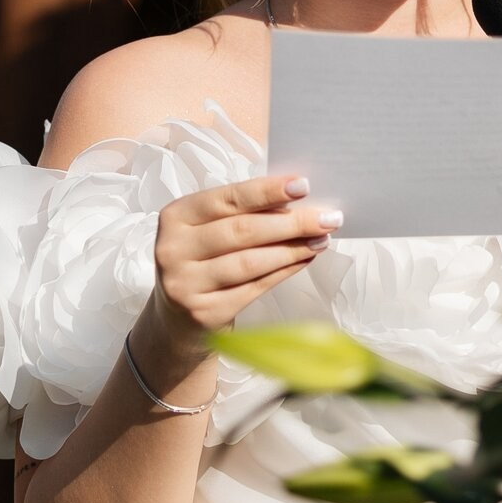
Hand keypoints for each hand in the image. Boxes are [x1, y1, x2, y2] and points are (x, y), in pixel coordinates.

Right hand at [137, 175, 339, 380]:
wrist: (177, 316)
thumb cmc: (202, 259)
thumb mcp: (209, 228)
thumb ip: (243, 213)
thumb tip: (297, 201)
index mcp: (176, 216)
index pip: (228, 199)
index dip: (267, 191)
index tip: (303, 186)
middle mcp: (174, 249)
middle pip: (242, 231)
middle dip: (291, 223)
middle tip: (327, 218)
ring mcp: (185, 284)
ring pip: (250, 262)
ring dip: (293, 249)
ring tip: (321, 239)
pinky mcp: (204, 312)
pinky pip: (254, 288)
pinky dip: (284, 271)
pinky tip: (304, 259)